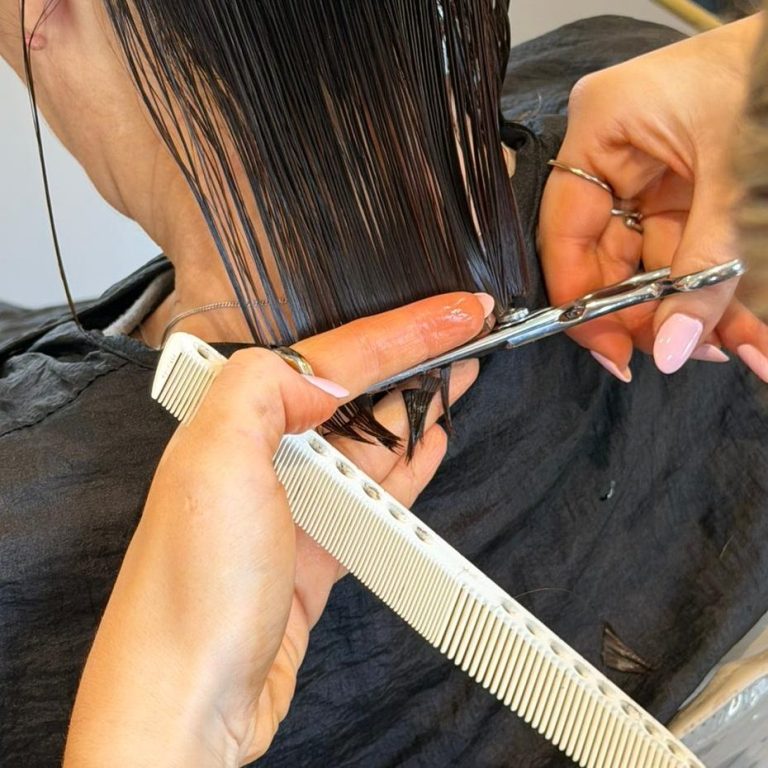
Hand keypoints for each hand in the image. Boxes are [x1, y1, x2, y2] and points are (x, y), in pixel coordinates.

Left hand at [63, 292, 490, 767]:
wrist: (187, 704)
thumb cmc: (190, 594)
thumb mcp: (212, 461)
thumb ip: (262, 388)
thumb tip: (322, 371)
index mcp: (235, 423)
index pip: (335, 359)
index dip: (403, 332)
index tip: (456, 313)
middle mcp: (262, 458)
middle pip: (356, 392)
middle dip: (414, 356)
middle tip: (466, 330)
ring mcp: (293, 505)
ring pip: (371, 442)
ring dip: (418, 407)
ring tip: (461, 375)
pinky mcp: (314, 549)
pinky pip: (374, 495)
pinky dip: (408, 466)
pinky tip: (432, 442)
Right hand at [539, 15, 767, 381]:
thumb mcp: (738, 186)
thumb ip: (702, 273)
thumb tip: (671, 354)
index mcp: (602, 127)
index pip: (566, 230)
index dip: (581, 297)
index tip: (613, 351)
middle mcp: (616, 152)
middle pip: (608, 254)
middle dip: (648, 310)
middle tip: (677, 353)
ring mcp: (653, 169)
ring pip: (653, 260)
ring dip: (691, 307)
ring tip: (729, 346)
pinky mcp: (687, 183)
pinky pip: (687, 247)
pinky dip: (713, 285)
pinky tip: (741, 328)